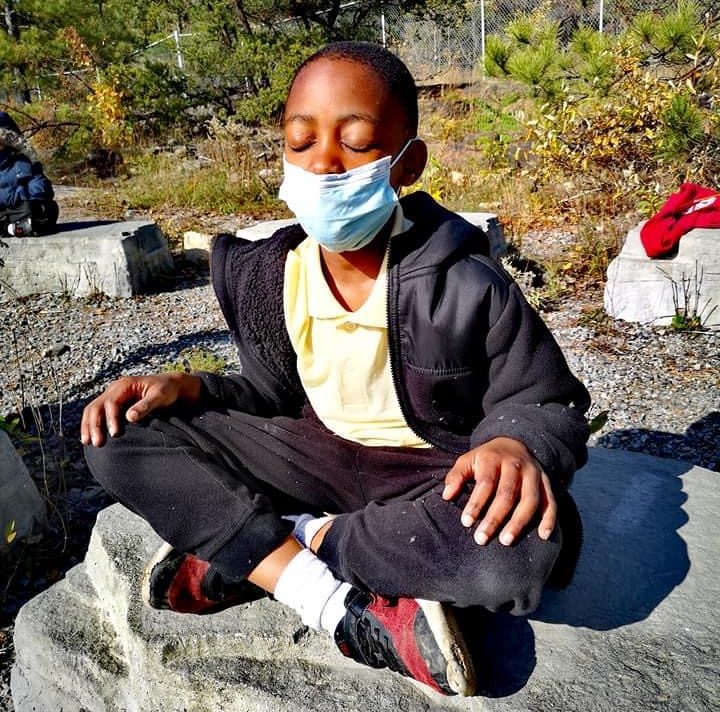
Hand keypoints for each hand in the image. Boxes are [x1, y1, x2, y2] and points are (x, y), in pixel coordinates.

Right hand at [80, 372, 201, 446]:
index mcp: (124, 385)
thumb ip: (145, 405)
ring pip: (92, 410)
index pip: (111, 402)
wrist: (170, 386)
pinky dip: (91, 425)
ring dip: (88, 426)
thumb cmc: (166, 390)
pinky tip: (90, 438)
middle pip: (96, 406)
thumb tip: (129, 417)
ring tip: (88, 443)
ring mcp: (112, 396)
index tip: (115, 434)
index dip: (111, 418)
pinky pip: (97, 414)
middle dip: (94, 425)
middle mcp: (114, 389)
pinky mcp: (113, 405)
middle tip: (98, 443)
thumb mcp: (160, 396)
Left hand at [442, 437, 555, 545]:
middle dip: (494, 518)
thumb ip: (456, 477)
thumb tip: (446, 496)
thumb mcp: (467, 460)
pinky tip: (543, 536)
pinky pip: (551, 501)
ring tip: (506, 541)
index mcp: (493, 459)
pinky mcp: (546, 483)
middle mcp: (516, 465)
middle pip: (507, 494)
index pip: (485, 483)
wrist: (514, 443)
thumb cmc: (485, 459)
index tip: (466, 522)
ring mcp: (534, 474)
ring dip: (519, 522)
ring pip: (529, 500)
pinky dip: (549, 519)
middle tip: (481, 539)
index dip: (476, 503)